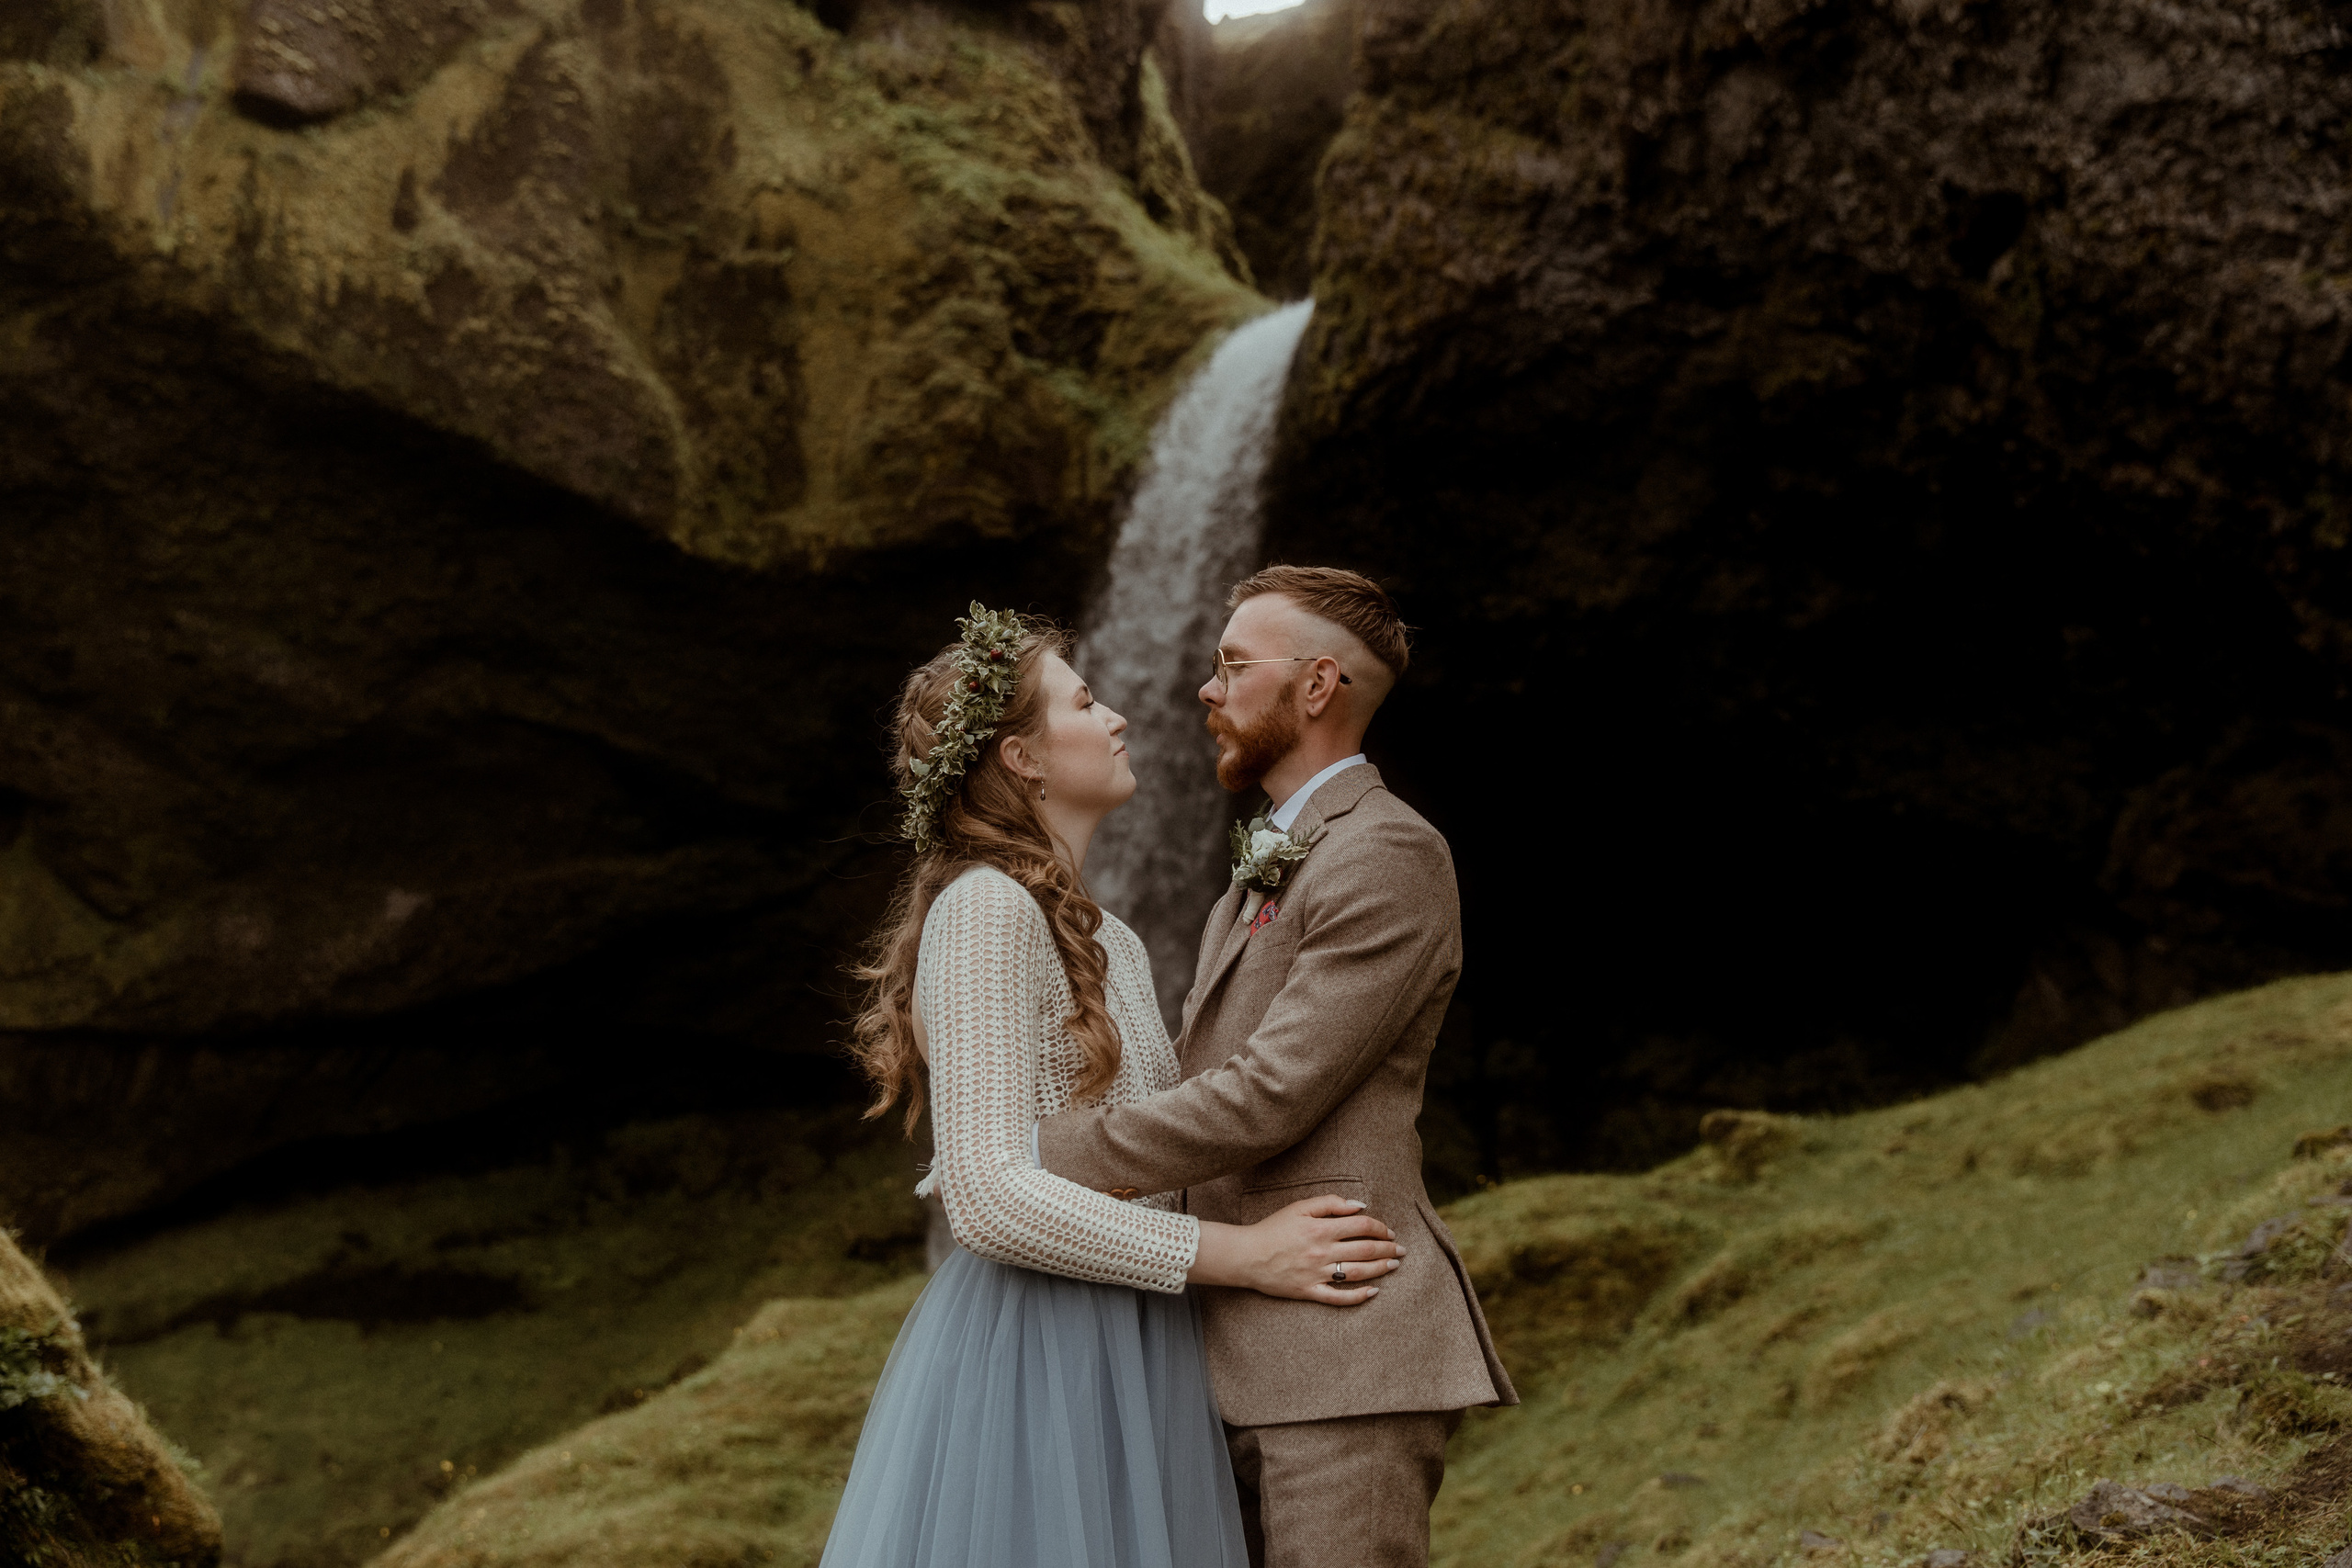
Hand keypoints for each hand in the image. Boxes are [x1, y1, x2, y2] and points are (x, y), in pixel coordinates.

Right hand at [1188, 1195, 1404, 1305]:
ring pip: (1357, 1272)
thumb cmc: (1273, 1228)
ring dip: (1380, 1269)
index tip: (1389, 1231)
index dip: (1380, 1228)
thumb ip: (1330, 1203)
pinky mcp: (1309, 1291)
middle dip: (1387, 1249)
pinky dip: (1358, 1296)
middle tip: (1400, 1250)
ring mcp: (1317, 1274)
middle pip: (1365, 1250)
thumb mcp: (1299, 1207)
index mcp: (1321, 1228)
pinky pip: (1338, 1297)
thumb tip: (1359, 1206)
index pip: (1361, 1226)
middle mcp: (1323, 1252)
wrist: (1247, 1255)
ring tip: (1393, 1266)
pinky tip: (1373, 1292)